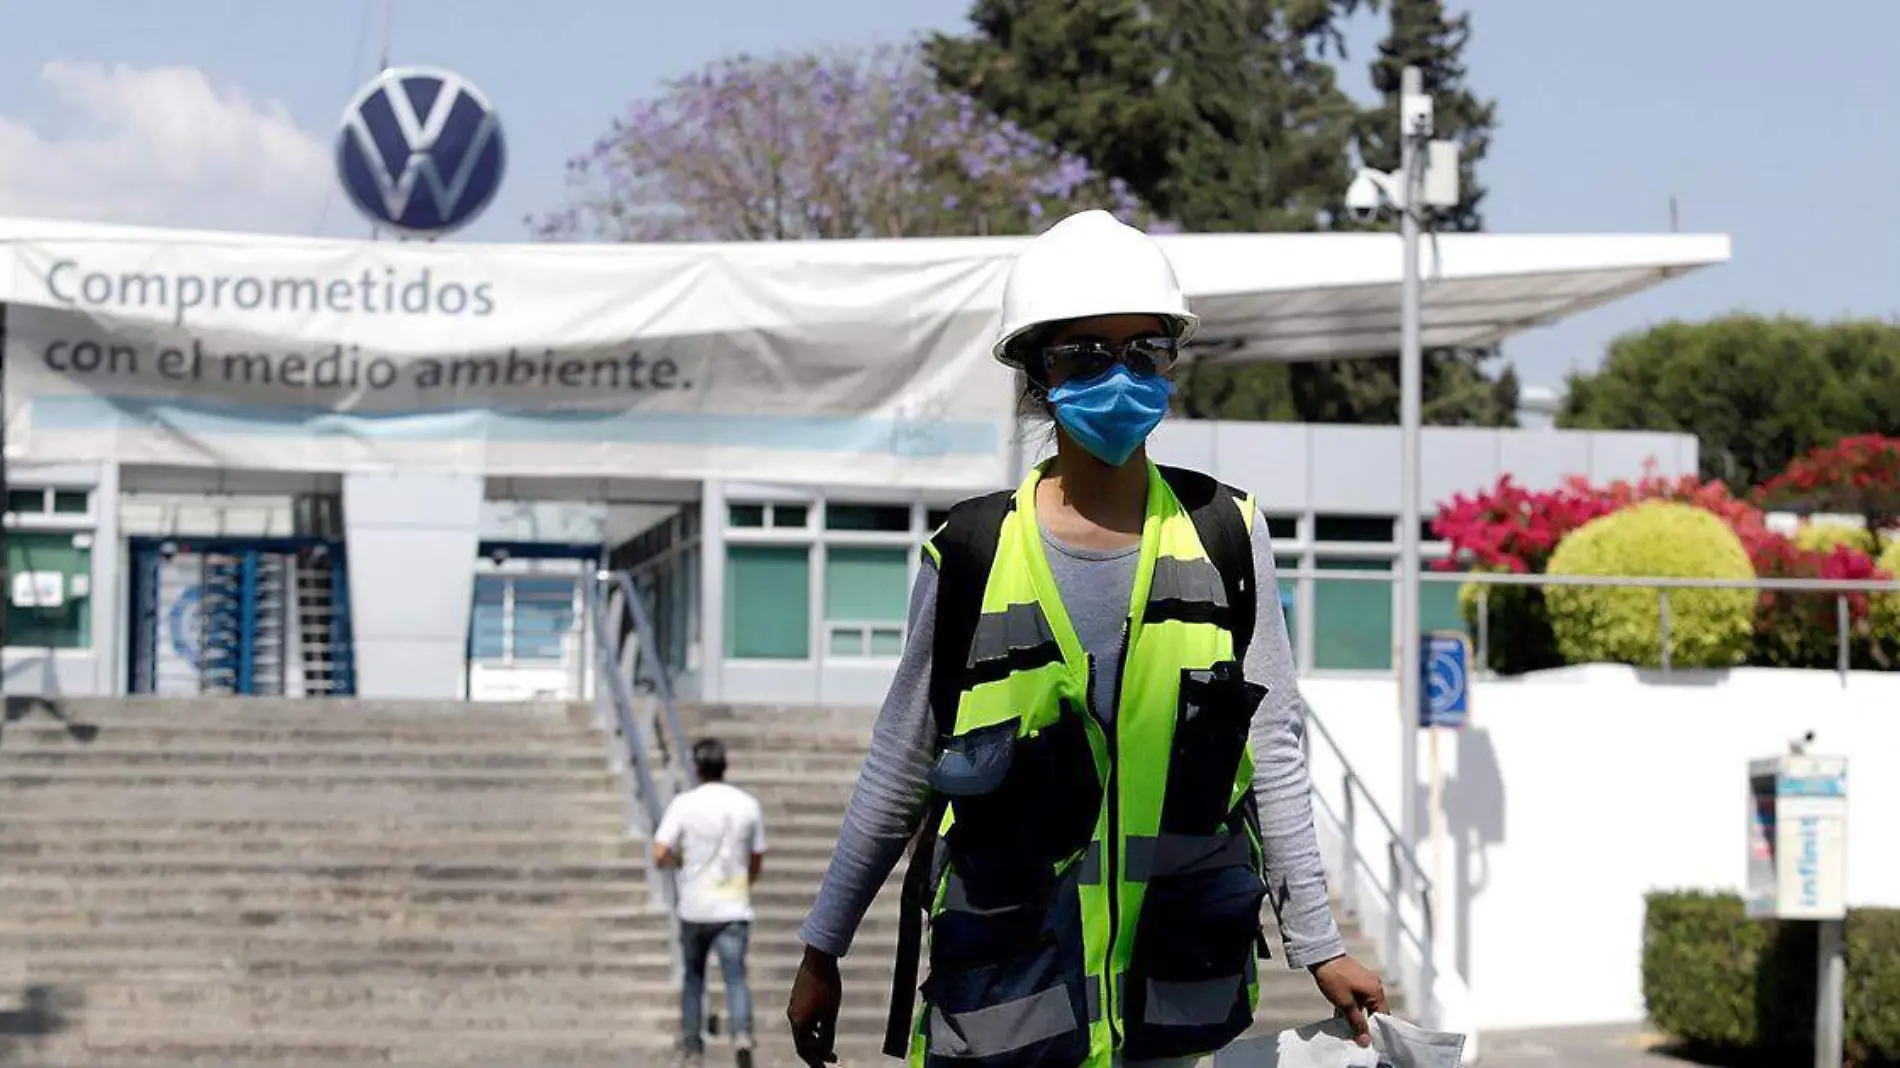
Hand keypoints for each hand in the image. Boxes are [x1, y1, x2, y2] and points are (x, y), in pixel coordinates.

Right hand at [787, 945, 842, 1066]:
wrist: (818, 958)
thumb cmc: (826, 986)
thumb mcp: (831, 1014)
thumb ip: (828, 1035)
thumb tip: (826, 1052)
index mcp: (798, 1023)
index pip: (804, 1051)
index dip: (815, 1062)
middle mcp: (792, 1016)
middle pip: (803, 1042)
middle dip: (817, 1052)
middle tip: (832, 1059)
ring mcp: (794, 1006)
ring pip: (804, 1030)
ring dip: (816, 1040)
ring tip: (829, 1046)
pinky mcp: (798, 997)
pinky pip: (804, 1019)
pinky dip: (813, 1028)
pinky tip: (822, 1026)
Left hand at [1309, 954, 1387, 1046]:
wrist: (1322, 956)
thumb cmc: (1335, 979)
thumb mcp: (1345, 1004)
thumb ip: (1357, 1023)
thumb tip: (1366, 1042)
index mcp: (1377, 992)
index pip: (1383, 1017)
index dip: (1376, 1030)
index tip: (1368, 1042)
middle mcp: (1375, 986)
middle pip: (1374, 1011)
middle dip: (1365, 1024)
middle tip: (1357, 1038)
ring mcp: (1366, 981)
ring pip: (1364, 1005)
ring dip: (1356, 1016)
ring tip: (1347, 1030)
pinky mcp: (1356, 979)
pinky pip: (1358, 997)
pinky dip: (1352, 1006)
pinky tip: (1340, 1016)